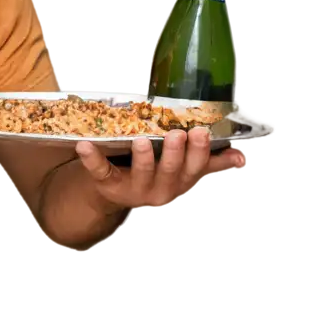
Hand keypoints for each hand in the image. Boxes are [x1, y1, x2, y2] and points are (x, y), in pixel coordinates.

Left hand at [74, 126, 244, 209]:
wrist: (111, 192)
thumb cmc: (151, 171)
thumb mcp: (180, 169)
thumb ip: (208, 162)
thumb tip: (240, 156)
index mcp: (179, 180)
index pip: (195, 168)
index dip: (200, 152)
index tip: (202, 132)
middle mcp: (159, 188)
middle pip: (170, 171)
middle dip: (174, 153)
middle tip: (176, 134)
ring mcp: (133, 188)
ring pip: (141, 174)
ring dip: (142, 157)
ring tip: (141, 140)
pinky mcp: (107, 184)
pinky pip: (100, 171)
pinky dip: (91, 159)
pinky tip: (84, 146)